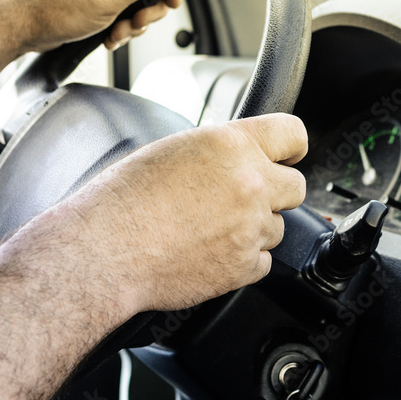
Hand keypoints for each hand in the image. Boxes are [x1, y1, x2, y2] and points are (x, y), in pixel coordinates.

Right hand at [62, 113, 307, 312]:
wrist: (104, 249)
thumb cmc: (123, 199)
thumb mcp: (173, 149)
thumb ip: (218, 150)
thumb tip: (239, 157)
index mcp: (231, 144)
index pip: (293, 133)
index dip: (291, 147)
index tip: (288, 156)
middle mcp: (249, 182)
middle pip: (295, 186)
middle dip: (274, 192)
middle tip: (241, 200)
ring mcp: (250, 227)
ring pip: (277, 227)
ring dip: (253, 229)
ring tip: (210, 229)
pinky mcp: (243, 266)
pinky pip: (262, 262)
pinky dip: (243, 260)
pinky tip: (209, 252)